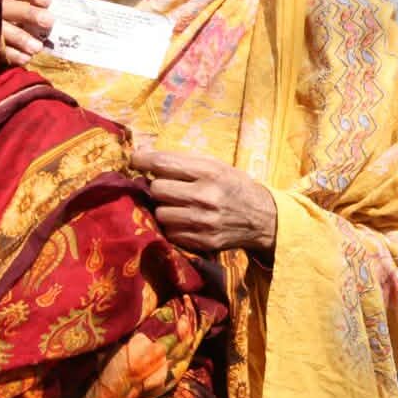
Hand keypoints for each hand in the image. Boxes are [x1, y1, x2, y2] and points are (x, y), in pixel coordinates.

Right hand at [0, 0, 53, 66]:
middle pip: (7, 7)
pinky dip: (11, 55)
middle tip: (49, 21)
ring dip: (20, 38)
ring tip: (37, 47)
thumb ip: (33, 1)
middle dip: (28, 14)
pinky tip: (26, 58)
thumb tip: (61, 2)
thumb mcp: (16, 1)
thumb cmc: (11, 13)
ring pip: (0, 30)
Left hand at [131, 150, 278, 253]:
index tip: (135, 159)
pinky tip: (185, 220)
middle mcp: (205, 196)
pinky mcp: (202, 241)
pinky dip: (173, 226)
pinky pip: (170, 232)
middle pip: (157, 190)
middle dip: (158, 187)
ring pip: (160, 213)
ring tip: (177, 205)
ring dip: (164, 208)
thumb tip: (145, 156)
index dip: (142, 160)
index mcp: (209, 172)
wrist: (262, 218)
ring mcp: (203, 221)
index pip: (163, 164)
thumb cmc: (234, 186)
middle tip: (168, 187)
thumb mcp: (216, 165)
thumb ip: (184, 161)